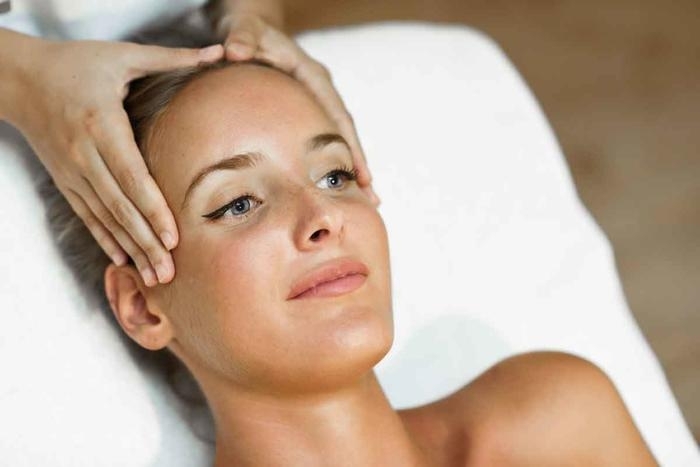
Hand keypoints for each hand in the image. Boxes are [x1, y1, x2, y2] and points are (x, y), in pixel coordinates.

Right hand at [12, 38, 223, 285]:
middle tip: (170, 273)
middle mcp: (84, 154)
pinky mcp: (65, 180)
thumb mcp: (121, 55)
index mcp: (101, 124)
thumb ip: (169, 57)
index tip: (173, 237)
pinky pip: (87, 215)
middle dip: (146, 242)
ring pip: (104, 217)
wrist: (18, 78)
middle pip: (120, 206)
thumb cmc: (74, 63)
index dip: (153, 209)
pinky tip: (122, 260)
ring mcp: (72, 171)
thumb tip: (216, 51)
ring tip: (153, 277)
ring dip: (130, 249)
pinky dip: (105, 239)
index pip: (132, 176)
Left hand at [218, 13, 380, 205]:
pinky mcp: (307, 109)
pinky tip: (330, 186)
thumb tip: (233, 51)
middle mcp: (321, 90)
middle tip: (372, 200)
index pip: (336, 115)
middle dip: (359, 165)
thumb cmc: (248, 32)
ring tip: (364, 201)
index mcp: (313, 76)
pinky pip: (323, 138)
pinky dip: (330, 162)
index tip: (361, 174)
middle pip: (346, 132)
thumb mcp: (245, 30)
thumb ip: (242, 38)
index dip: (350, 146)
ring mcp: (316, 101)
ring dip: (351, 168)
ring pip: (338, 138)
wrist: (249, 31)